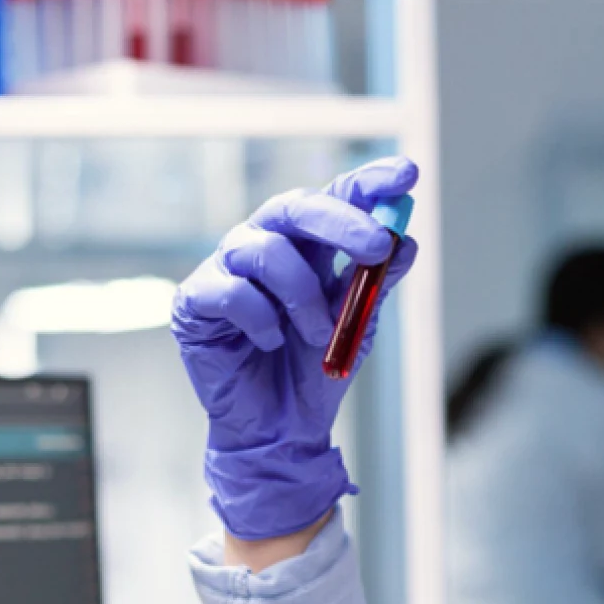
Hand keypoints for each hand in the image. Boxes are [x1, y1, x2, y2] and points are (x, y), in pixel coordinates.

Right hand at [172, 155, 417, 539]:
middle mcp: (265, 244)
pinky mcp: (196, 300)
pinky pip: (232, 291)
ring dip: (304, 297)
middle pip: (297, 206)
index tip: (407, 173)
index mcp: (307, 246)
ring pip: (266, 251)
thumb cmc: (313, 372)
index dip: (370, 182)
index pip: (336, 198)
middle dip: (342, 222)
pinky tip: (269, 344)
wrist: (280, 430)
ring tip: (317, 337)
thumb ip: (375, 284)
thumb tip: (406, 243)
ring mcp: (227, 268)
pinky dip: (262, 320)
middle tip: (377, 246)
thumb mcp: (357, 326)